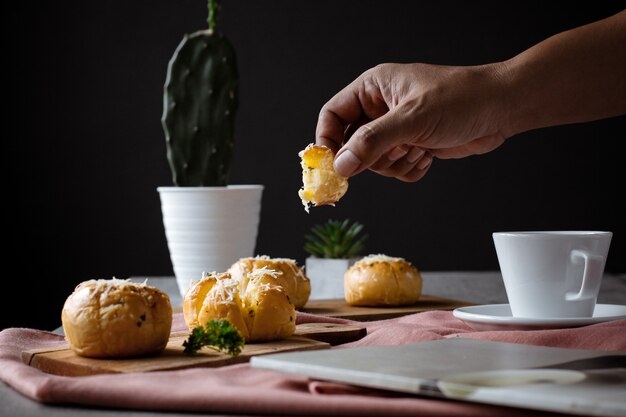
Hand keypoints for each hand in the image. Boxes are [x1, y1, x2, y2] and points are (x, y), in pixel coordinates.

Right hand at [316, 62, 511, 181]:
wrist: (501, 109)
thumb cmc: (461, 99)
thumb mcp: (412, 119)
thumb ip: (373, 141)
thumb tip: (341, 164)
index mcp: (374, 88)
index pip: (333, 115)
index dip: (328, 140)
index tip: (331, 165)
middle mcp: (381, 108)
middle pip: (352, 144)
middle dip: (373, 156)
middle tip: (394, 152)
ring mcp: (397, 129)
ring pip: (374, 162)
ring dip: (395, 163)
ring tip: (419, 148)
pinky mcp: (412, 145)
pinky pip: (395, 169)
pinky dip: (410, 169)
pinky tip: (428, 155)